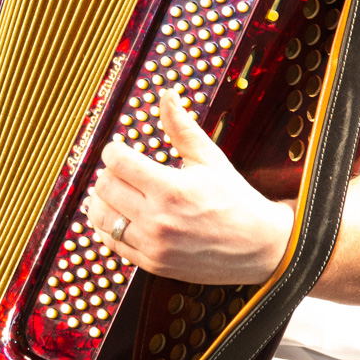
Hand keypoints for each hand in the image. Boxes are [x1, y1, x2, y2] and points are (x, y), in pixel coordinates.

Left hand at [87, 90, 293, 284]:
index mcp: (171, 189)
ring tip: (116, 192)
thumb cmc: (235, 200)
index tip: (119, 150)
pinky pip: (112, 243)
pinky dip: (108, 227)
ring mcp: (153, 245)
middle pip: (104, 187)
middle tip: (121, 170)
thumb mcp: (210, 159)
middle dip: (109, 174)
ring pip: (101, 217)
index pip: (117, 162)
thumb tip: (167, 95)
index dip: (114, 151)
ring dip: (102, 201)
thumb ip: (182, 128)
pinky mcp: (152, 263)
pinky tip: (118, 216)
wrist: (258, 247)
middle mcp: (157, 220)